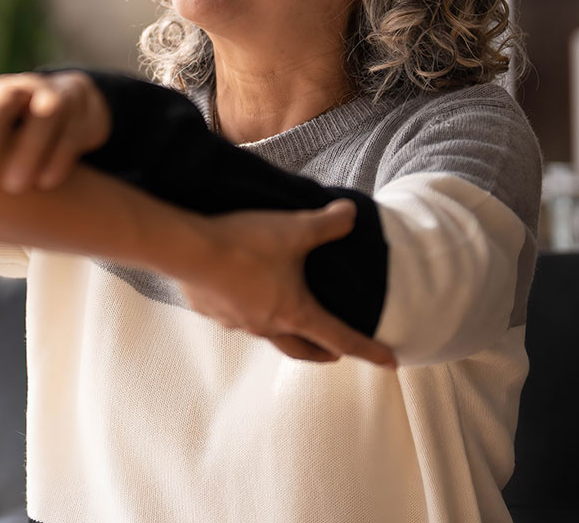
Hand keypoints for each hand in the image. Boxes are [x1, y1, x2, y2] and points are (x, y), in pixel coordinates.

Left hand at [0, 70, 111, 193]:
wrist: (74, 105)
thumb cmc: (15, 127)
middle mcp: (21, 91)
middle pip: (7, 94)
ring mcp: (54, 100)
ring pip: (45, 115)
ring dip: (29, 147)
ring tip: (13, 185)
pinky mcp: (82, 118)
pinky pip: (71, 135)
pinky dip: (59, 159)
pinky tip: (46, 183)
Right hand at [177, 202, 396, 367]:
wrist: (187, 249)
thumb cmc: (245, 243)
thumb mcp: (294, 229)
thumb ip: (328, 224)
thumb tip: (352, 214)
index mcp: (295, 312)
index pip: (342, 338)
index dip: (369, 350)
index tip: (391, 363)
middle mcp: (268, 326)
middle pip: (303, 350)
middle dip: (323, 353)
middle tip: (335, 354)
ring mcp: (238, 323)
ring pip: (268, 335)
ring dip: (284, 332)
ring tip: (286, 318)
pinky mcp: (212, 311)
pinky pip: (236, 319)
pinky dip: (247, 313)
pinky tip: (241, 294)